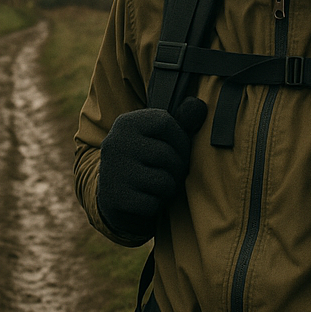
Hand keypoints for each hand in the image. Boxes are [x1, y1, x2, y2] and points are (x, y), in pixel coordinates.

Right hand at [97, 98, 207, 240]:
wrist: (112, 195)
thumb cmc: (143, 160)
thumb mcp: (156, 136)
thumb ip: (181, 120)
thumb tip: (198, 106)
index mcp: (126, 123)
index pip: (165, 122)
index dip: (181, 139)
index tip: (179, 149)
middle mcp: (116, 143)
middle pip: (167, 154)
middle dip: (177, 167)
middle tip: (172, 172)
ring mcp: (114, 171)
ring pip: (163, 181)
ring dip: (168, 188)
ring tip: (160, 185)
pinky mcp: (116, 198)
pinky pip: (152, 204)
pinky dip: (155, 205)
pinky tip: (146, 198)